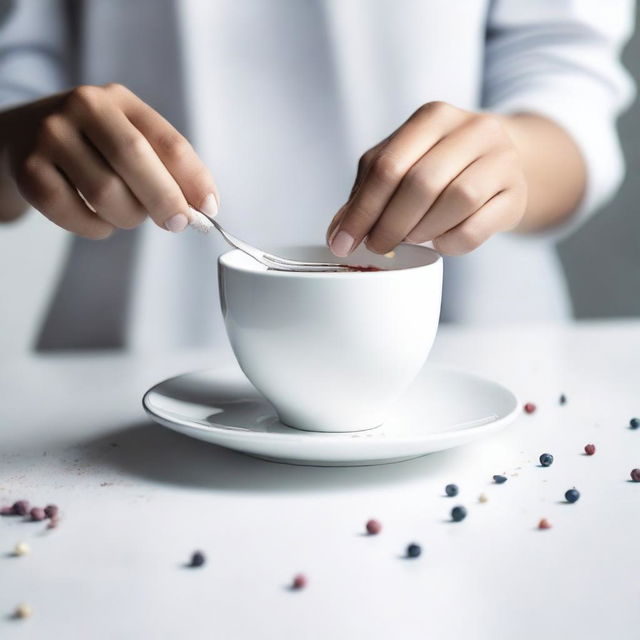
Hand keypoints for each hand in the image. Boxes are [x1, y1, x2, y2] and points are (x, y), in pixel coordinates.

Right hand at [1, 84, 217, 236]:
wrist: (22, 139)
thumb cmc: (92, 147)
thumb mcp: (130, 139)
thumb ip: (166, 168)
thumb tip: (201, 208)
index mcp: (120, 100)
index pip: (168, 140)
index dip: (194, 179)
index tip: (209, 208)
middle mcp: (83, 108)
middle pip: (135, 160)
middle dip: (165, 200)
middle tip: (177, 223)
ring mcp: (51, 136)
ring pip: (106, 193)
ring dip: (127, 217)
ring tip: (126, 213)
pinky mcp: (29, 169)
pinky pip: (74, 213)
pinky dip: (96, 228)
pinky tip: (99, 220)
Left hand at [326, 102, 527, 255]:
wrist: (499, 163)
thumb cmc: (439, 166)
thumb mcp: (400, 166)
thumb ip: (366, 194)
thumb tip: (337, 236)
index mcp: (433, 117)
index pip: (387, 166)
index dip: (362, 210)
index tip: (344, 242)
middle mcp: (473, 129)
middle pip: (420, 183)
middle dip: (390, 225)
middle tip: (378, 247)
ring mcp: (502, 159)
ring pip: (456, 201)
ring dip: (423, 231)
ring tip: (411, 239)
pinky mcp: (516, 193)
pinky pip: (478, 226)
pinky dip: (451, 243)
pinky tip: (440, 242)